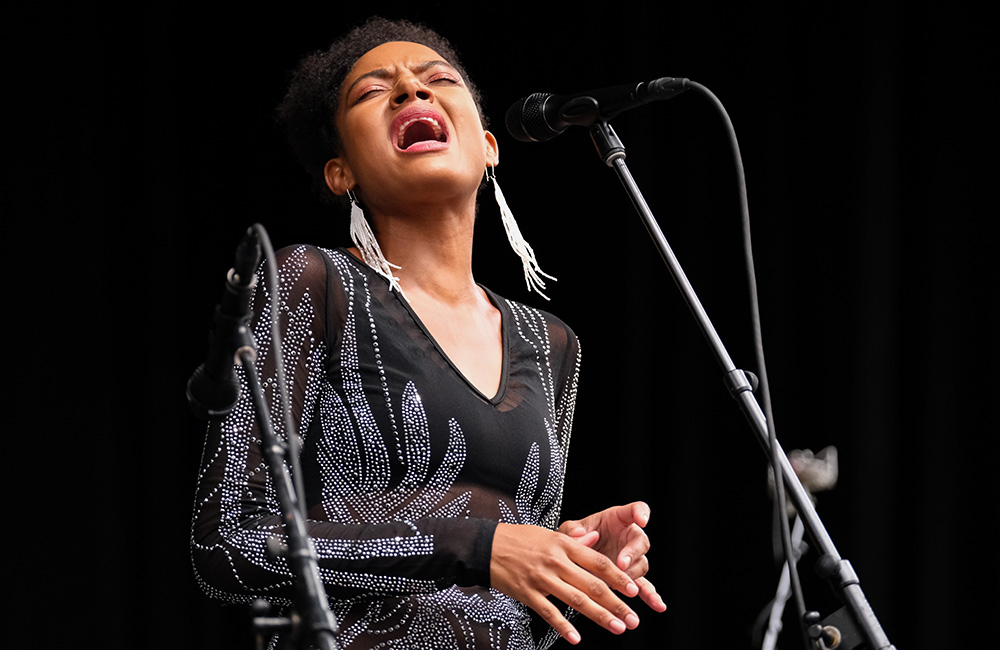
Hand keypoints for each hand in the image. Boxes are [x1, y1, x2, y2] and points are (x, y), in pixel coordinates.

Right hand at [490, 522, 641, 644]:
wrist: (486, 545)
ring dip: (599, 616)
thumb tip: (596, 539)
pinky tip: (576, 638)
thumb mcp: (550, 533)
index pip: (598, 562)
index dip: (618, 578)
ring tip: (617, 627)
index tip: (634, 590)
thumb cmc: (520, 538)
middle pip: (592, 585)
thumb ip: (574, 540)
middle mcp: (556, 562)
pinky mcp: (527, 593)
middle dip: (615, 604)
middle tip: (633, 619)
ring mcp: (541, 578)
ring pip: (576, 600)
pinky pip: (548, 612)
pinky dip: (563, 626)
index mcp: (564, 544)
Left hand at [559, 502, 666, 612]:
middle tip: (621, 563)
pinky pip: (644, 585)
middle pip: (641, 541)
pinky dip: (651, 595)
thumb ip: (572, 530)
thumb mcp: (569, 530)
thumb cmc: (575, 538)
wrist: (573, 558)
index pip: (635, 510)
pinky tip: (657, 605)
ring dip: (633, 575)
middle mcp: (629, 537)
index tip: (641, 520)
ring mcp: (631, 558)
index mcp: (618, 519)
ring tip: (625, 586)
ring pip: (641, 564)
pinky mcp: (630, 576)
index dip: (641, 513)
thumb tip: (578, 534)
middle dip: (632, 553)